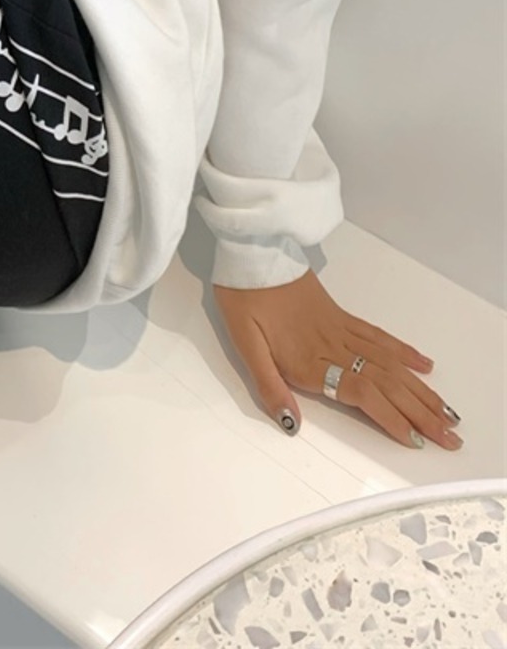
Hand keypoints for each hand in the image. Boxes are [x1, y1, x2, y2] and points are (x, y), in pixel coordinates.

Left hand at [212, 268, 462, 449]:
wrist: (252, 253)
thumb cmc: (243, 298)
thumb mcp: (244, 345)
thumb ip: (269, 385)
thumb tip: (291, 423)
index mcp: (308, 359)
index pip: (361, 394)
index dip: (390, 418)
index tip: (416, 440)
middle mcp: (331, 346)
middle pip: (385, 383)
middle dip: (420, 412)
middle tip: (451, 438)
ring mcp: (339, 329)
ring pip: (389, 363)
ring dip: (420, 389)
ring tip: (447, 412)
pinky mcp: (340, 314)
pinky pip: (378, 335)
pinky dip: (403, 352)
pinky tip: (423, 365)